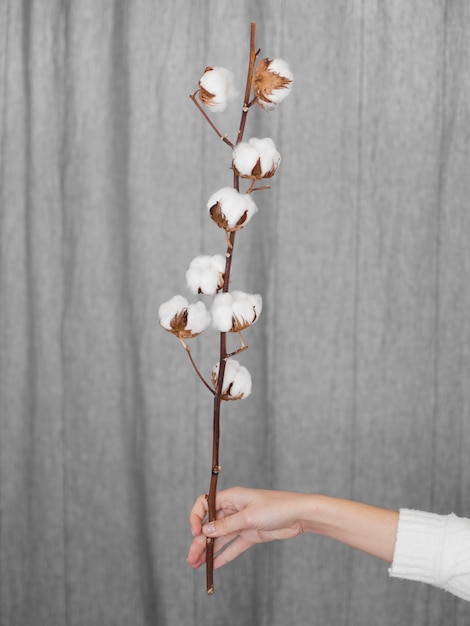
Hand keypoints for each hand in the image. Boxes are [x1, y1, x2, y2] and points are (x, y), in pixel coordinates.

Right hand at [186, 486, 307, 568]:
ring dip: (208, 550)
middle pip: (210, 525)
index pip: (205, 504)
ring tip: (196, 565)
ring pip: (220, 537)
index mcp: (231, 497)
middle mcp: (234, 509)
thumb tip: (205, 530)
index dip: (197, 517)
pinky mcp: (251, 534)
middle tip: (190, 559)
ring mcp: (242, 522)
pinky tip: (213, 565)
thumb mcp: (249, 516)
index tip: (195, 532)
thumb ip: (226, 525)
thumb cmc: (276, 507)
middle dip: (199, 541)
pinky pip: (233, 546)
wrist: (300, 515)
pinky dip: (223, 555)